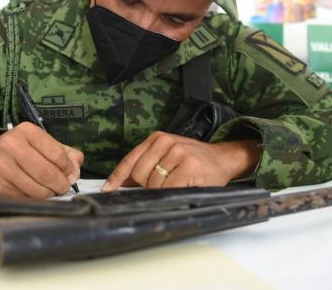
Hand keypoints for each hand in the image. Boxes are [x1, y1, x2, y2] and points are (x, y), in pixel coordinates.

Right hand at [0, 122, 83, 198]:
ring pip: (36, 190)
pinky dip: (35, 198)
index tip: (70, 174)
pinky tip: (35, 191)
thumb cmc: (22, 148)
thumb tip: (75, 173)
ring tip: (50, 190)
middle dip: (61, 184)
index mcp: (27, 131)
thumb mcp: (43, 142)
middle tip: (64, 187)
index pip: (56, 153)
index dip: (68, 168)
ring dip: (49, 194)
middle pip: (46, 173)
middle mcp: (12, 146)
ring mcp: (2, 166)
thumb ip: (66, 154)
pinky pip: (25, 198)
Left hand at [102, 131, 260, 191]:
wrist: (223, 159)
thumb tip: (122, 183)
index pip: (131, 159)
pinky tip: (182, 187)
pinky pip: (169, 188)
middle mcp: (166, 142)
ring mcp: (178, 153)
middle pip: (139, 174)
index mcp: (157, 138)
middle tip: (163, 184)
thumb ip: (146, 165)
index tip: (108, 188)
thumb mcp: (167, 155)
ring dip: (162, 191)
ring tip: (177, 183)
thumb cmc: (193, 160)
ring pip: (153, 184)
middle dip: (146, 186)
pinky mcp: (189, 166)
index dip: (117, 176)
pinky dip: (171, 194)